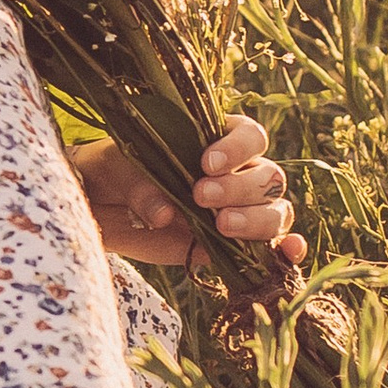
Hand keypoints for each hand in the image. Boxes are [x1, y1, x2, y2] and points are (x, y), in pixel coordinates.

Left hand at [72, 114, 305, 271]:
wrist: (100, 210)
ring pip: (275, 210)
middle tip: (201, 197)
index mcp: (218, 139)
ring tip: (221, 226)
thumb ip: (141, 186)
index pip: (251, 136)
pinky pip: (272, 247)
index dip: (238, 148)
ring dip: (257, 219)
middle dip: (240, 187)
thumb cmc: (113, 172)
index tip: (206, 163)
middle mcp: (237, 172)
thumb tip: (165, 216)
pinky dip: (286, 249)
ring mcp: (239, 210)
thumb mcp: (119, 169)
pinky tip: (287, 251)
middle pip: (269, 177)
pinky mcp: (234, 246)